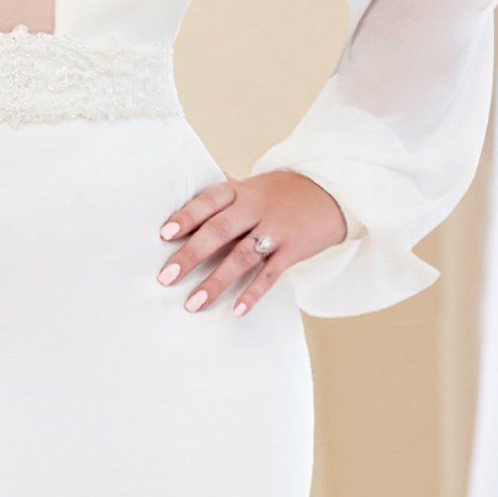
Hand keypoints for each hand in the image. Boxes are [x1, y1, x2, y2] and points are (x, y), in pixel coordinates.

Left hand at [156, 170, 346, 315]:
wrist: (333, 191)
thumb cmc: (282, 193)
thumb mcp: (252, 186)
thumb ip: (223, 193)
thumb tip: (185, 195)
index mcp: (240, 191)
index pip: (208, 201)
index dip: (186, 217)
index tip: (164, 235)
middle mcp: (255, 208)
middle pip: (219, 230)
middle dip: (191, 254)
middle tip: (167, 276)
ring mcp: (276, 230)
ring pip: (242, 256)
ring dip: (216, 281)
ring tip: (193, 303)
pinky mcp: (293, 250)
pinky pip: (270, 274)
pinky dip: (253, 292)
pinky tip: (236, 310)